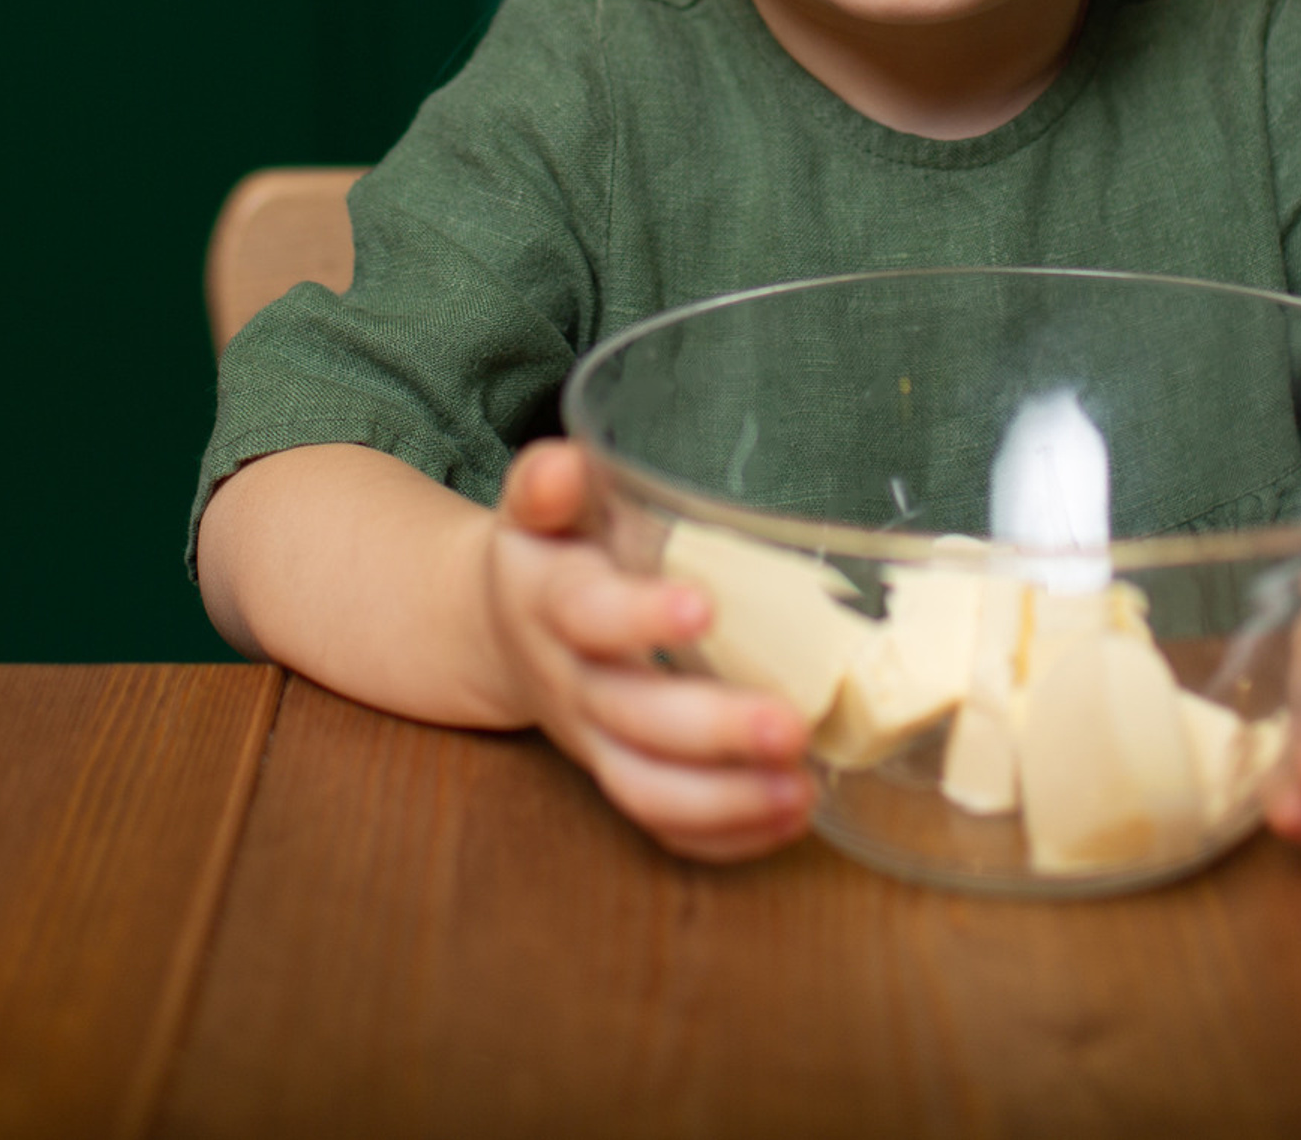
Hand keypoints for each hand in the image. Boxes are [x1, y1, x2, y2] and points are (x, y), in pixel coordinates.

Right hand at [482, 439, 817, 862]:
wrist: (497, 629)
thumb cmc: (550, 549)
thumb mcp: (540, 505)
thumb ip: (549, 483)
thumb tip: (563, 465)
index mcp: (549, 602)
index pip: (587, 613)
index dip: (639, 616)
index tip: (704, 607)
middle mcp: (570, 682)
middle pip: (631, 718)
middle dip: (712, 731)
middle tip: (792, 726)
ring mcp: (593, 741)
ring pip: (646, 790)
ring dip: (726, 800)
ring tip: (803, 789)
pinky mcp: (618, 777)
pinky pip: (663, 826)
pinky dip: (725, 835)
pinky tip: (790, 816)